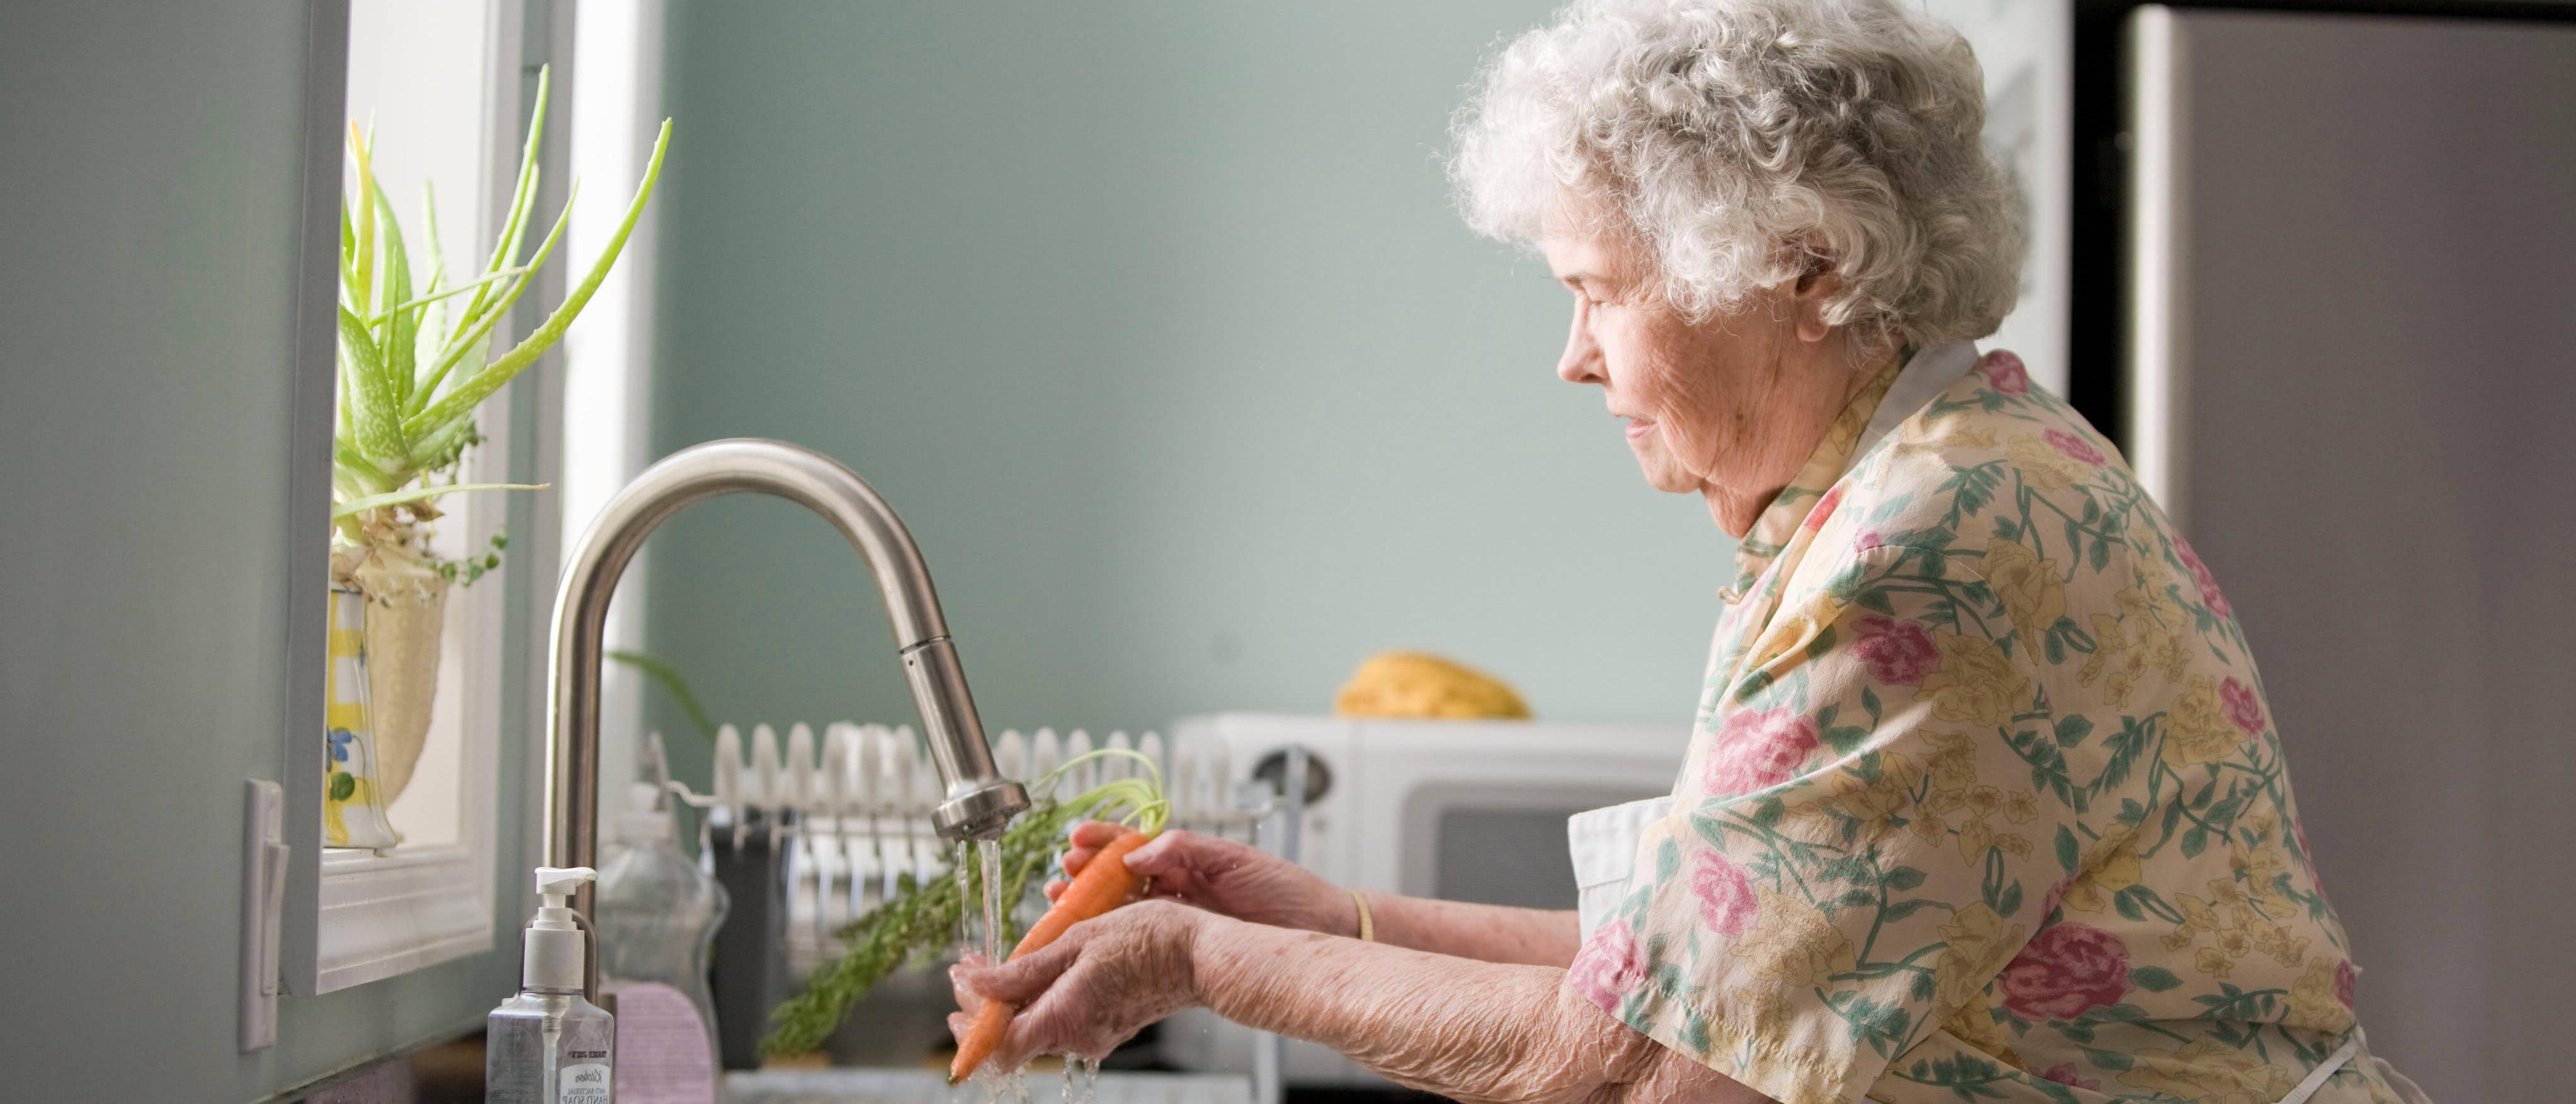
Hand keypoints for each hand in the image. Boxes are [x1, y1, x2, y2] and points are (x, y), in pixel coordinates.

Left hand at [947, 899, 1208, 1068]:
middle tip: (972, 967)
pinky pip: (1061, 1018)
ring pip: (1036, 1025)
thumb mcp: (1078, 941)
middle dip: (986, 1004)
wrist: (1202, 954)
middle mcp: (1077, 1037)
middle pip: (1013, 1036)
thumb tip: (975, 983)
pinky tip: (1041, 969)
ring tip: (1004, 961)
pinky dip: (1042, 997)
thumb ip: (1024, 969)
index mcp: (1065, 1017)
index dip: (971, 1024)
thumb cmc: (1149, 939)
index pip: (999, 1047)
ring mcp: (1094, 1035)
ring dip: (1013, 997)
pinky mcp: (1107, 1027)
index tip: (958, 985)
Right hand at [1049, 821, 1354, 935]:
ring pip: (1122, 911)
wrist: (1319, 929)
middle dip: (1085, 875)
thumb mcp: (1234, 858)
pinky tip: (1091, 938)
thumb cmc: (1285, 889)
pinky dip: (1113, 938)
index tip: (1077, 840)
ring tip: (1062, 902)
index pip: (1134, 846)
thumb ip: (1184, 849)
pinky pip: (1141, 942)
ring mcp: (1178, 920)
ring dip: (1089, 906)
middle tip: (1061, 875)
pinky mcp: (1184, 949)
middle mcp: (1177, 889)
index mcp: (1187, 860)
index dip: (1103, 841)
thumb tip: (1138, 854)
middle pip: (1117, 880)